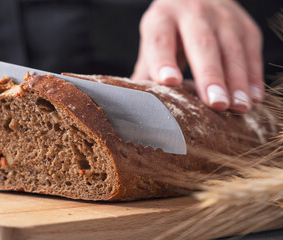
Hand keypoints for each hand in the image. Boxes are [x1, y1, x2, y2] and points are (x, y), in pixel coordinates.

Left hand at [131, 0, 263, 112]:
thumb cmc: (171, 28)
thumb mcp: (155, 39)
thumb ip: (147, 68)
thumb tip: (136, 103)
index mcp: (161, 19)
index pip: (160, 40)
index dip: (164, 61)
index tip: (169, 82)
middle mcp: (192, 12)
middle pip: (201, 43)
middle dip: (209, 75)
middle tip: (216, 103)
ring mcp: (222, 16)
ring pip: (230, 48)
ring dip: (237, 80)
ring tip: (238, 107)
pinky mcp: (244, 24)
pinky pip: (250, 50)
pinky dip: (253, 75)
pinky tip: (252, 97)